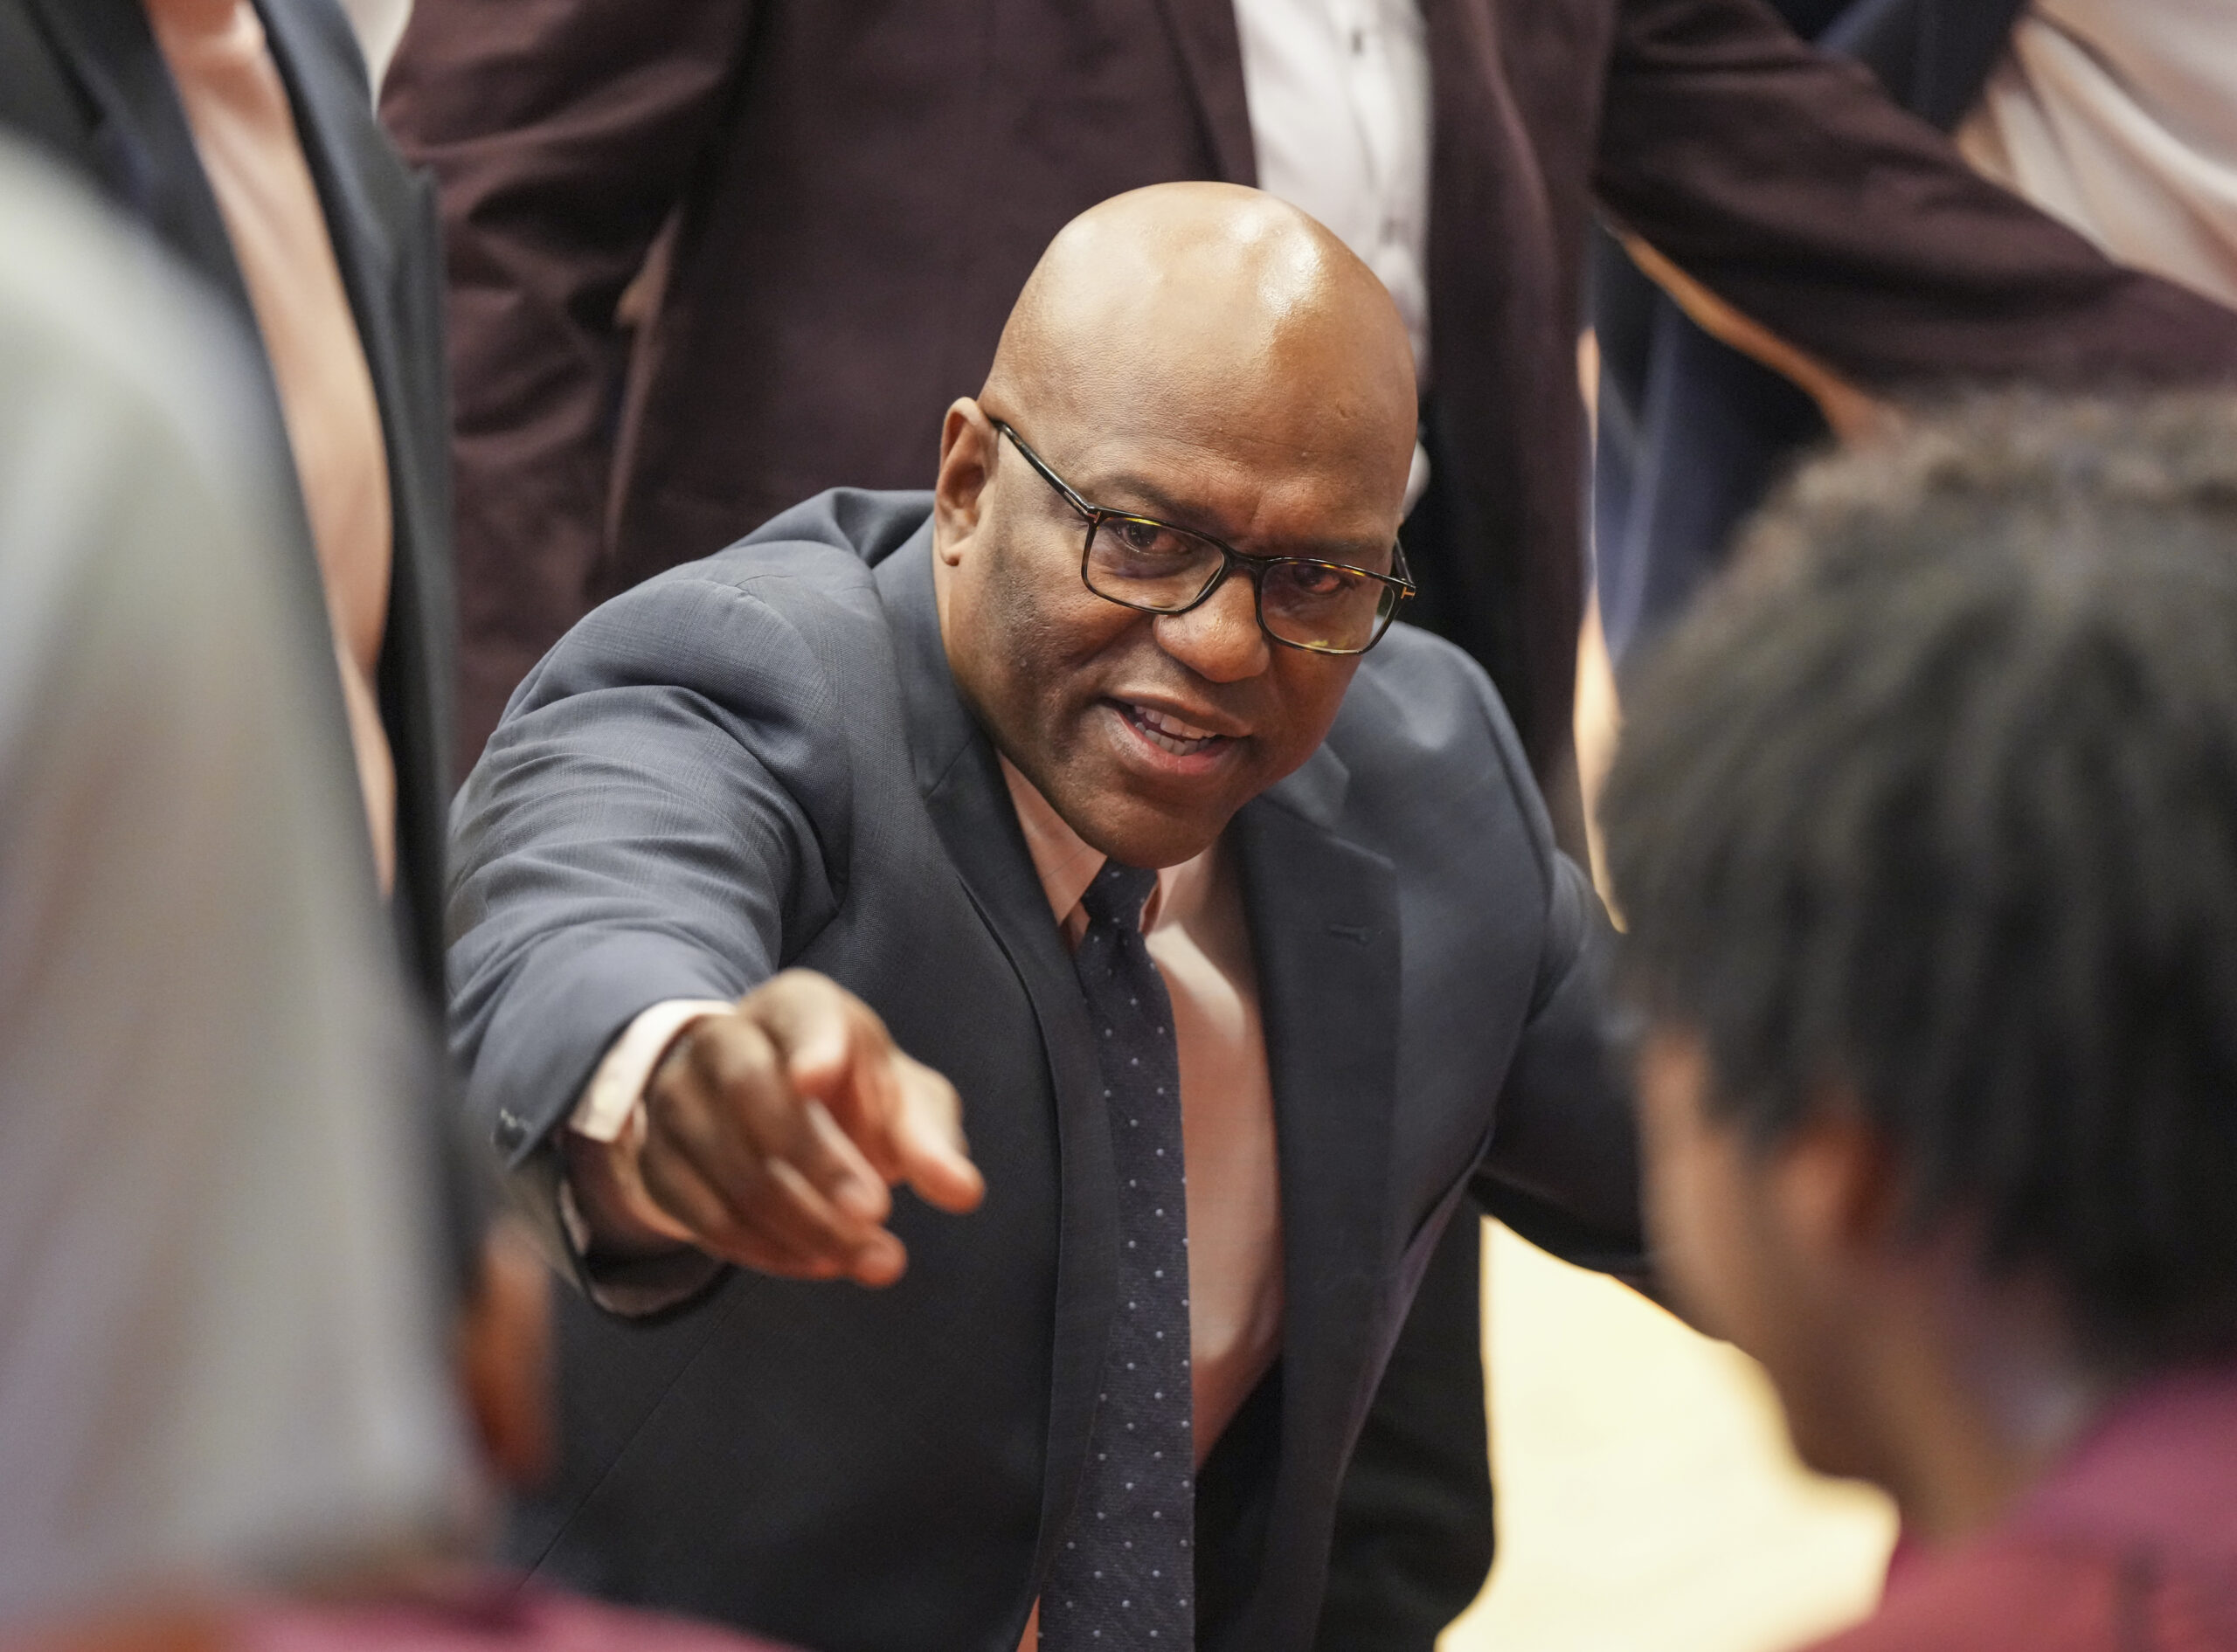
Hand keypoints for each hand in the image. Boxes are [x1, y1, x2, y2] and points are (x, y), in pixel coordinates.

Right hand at [635, 971, 983, 1285]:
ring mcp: (677, 1098)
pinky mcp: (655, 1160)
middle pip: (751, 1091)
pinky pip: (698, 1212)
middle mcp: (724, 1039)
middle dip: (816, 1161)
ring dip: (799, 1222)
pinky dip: (760, 1247)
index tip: (818, 1079)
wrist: (769, 1111)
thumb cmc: (851, 1096)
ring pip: (725, 1163)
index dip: (809, 1044)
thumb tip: (964, 1192)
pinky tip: (813, 1262)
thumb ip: (931, 1140)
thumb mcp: (902, 1102)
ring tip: (864, 1258)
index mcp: (797, 1006)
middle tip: (876, 1215)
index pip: (800, 1014)